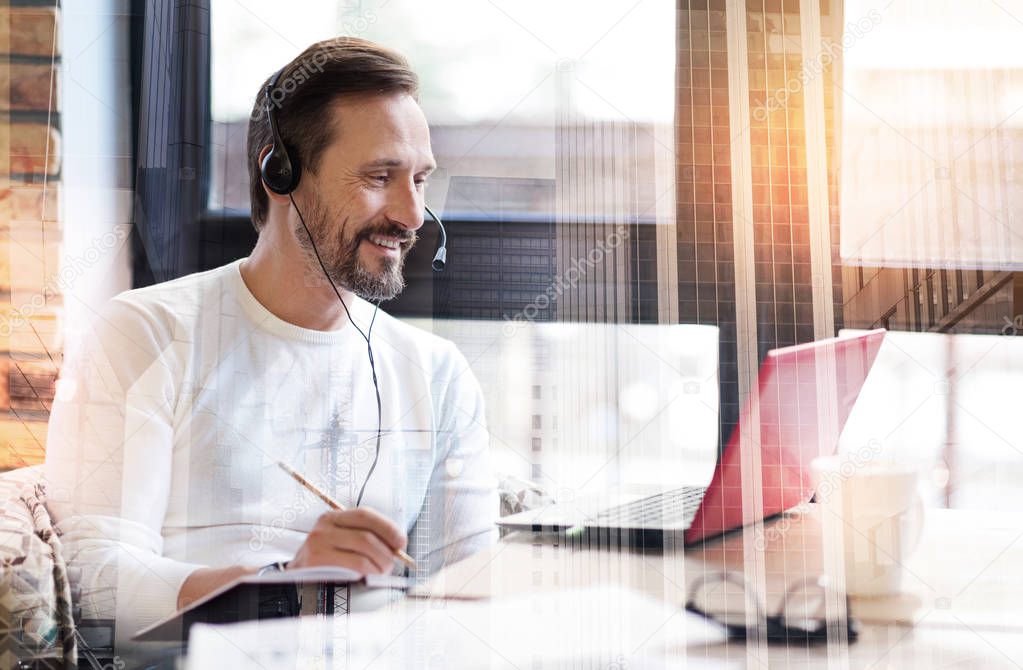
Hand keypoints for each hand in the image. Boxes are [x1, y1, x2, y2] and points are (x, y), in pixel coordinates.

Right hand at [289, 508, 406, 574]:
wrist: (295, 578)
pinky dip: (370, 570)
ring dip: (381, 562)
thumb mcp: (341, 541)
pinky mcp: (317, 560)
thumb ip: (365, 537)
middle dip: (387, 550)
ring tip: (383, 571)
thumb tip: (397, 545)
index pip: (365, 514)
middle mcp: (324, 526)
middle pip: (366, 534)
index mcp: (332, 517)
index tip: (401, 542)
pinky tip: (370, 575)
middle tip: (393, 562)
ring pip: (363, 548)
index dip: (387, 527)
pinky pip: (355, 564)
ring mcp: (318, 542)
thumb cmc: (326, 561)